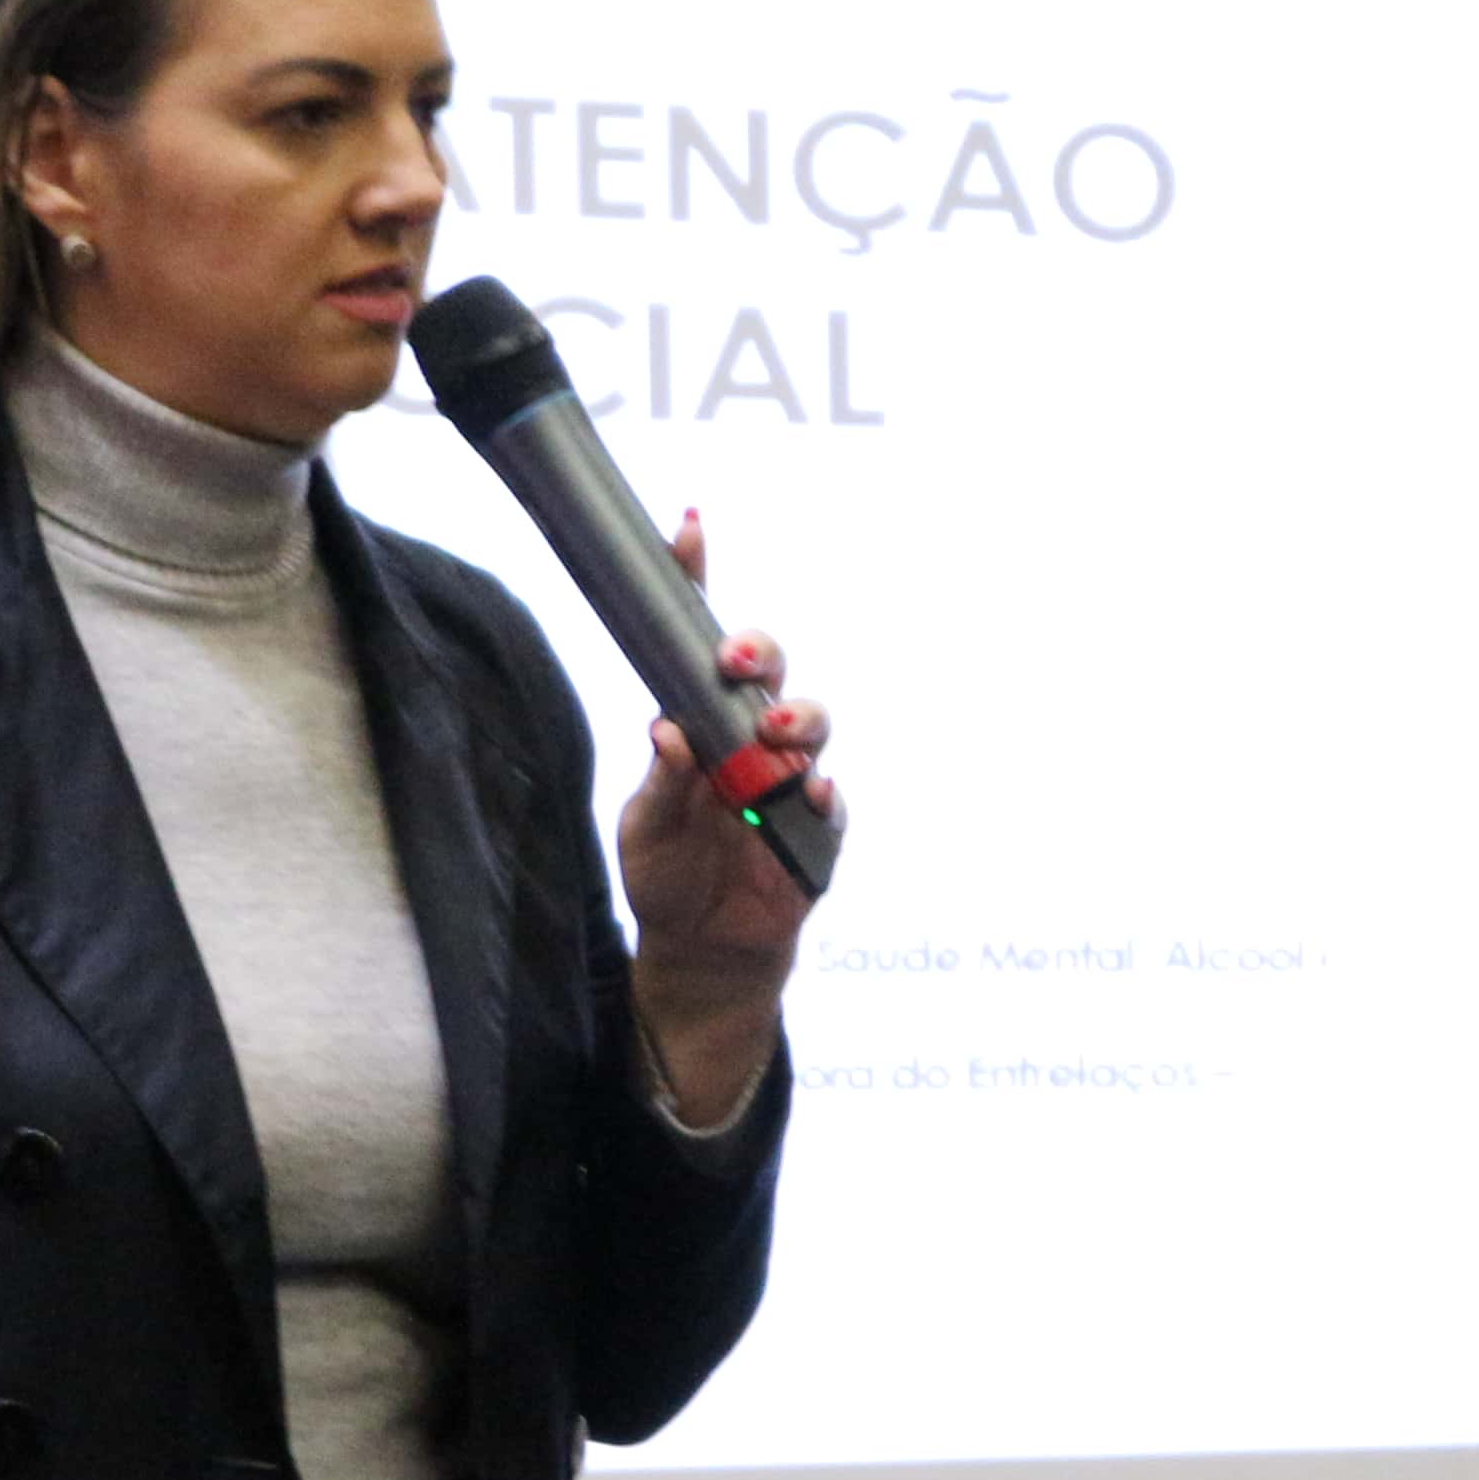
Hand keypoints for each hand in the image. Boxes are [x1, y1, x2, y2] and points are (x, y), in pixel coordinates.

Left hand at [615, 515, 835, 1120]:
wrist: (701, 949)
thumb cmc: (667, 873)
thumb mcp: (646, 827)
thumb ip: (663, 780)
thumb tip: (670, 729)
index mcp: (700, 720)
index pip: (698, 641)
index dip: (696, 580)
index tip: (686, 530)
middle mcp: (750, 737)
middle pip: (769, 672)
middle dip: (759, 652)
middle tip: (736, 659)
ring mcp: (790, 781)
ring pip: (811, 726)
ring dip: (799, 720)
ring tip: (778, 733)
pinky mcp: (819, 833)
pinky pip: (832, 807)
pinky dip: (824, 797)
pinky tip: (811, 794)